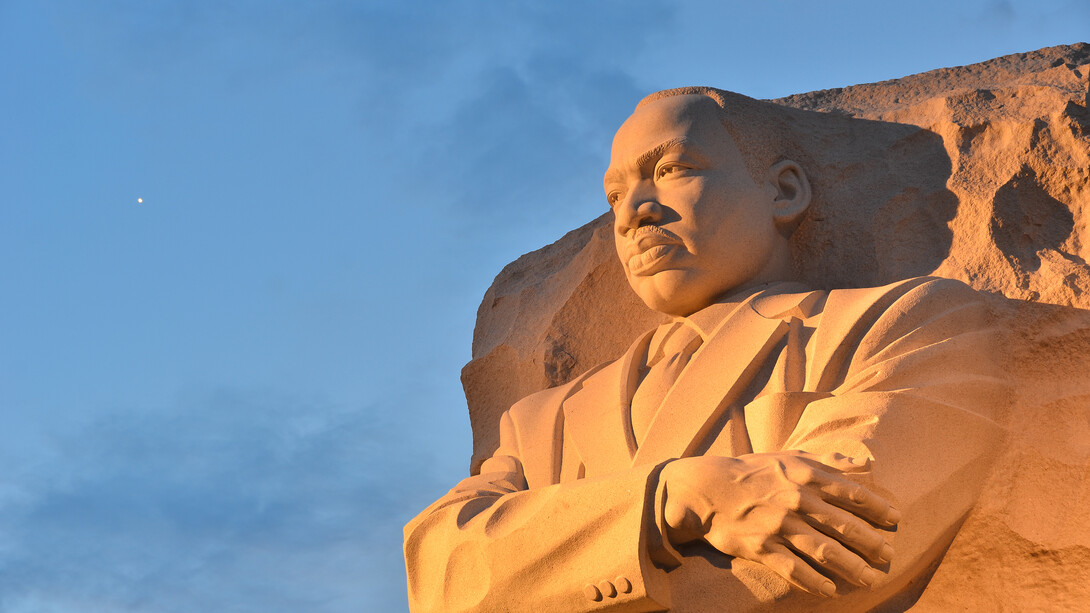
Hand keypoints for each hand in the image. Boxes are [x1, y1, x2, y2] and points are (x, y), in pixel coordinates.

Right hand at [659, 451, 899, 596]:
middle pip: (844, 526)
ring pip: (825, 550)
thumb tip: (867, 464)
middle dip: (872, 543)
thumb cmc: (752, 471)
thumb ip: (828, 461)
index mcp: (804, 475)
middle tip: (889, 556)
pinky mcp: (761, 547)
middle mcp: (795, 500)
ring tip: (871, 579)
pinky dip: (815, 581)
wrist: (707, 489)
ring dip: (852, 567)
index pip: (852, 493)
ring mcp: (778, 525)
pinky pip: (794, 568)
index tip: (895, 520)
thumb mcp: (789, 457)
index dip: (878, 508)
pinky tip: (832, 590)